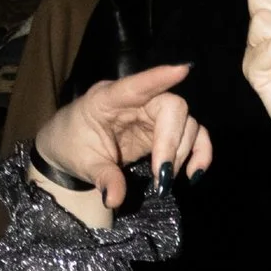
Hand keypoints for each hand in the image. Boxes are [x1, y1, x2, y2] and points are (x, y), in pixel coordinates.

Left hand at [31, 62, 213, 218]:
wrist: (71, 147)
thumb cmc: (73, 146)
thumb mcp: (83, 164)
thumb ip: (103, 178)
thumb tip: (115, 199)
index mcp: (108, 100)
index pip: (135, 86)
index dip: (159, 78)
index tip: (183, 71)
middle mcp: (137, 101)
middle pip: (173, 107)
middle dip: (173, 143)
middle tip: (161, 177)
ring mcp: (153, 114)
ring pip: (187, 123)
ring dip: (183, 154)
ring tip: (164, 182)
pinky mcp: (164, 129)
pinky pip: (193, 135)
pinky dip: (199, 153)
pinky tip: (192, 175)